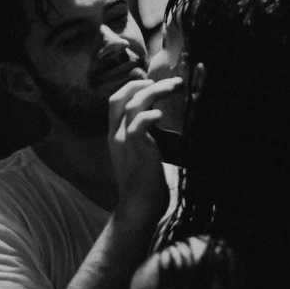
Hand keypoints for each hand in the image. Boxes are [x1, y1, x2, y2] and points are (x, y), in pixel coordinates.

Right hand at [108, 77, 183, 222]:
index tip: (150, 83)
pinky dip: (150, 115)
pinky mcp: (135, 148)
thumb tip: (157, 121)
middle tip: (163, 81)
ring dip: (154, 91)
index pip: (115, 101)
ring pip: (132, 105)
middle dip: (140, 84)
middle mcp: (115, 134)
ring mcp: (123, 141)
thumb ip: (143, 137)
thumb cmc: (144, 183)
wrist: (138, 207)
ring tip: (174, 87)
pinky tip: (161, 115)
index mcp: (115, 134)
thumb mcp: (139, 154)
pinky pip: (138, 124)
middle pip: (118, 97)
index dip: (131, 88)